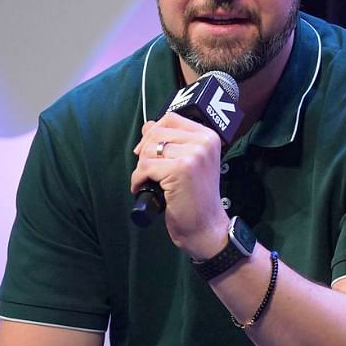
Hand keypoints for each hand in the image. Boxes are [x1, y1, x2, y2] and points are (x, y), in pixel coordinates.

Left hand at [130, 112, 228, 258]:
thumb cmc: (195, 197)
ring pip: (148, 150)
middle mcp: (203, 143)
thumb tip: (148, 126)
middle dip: (144, 152)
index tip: (148, 150)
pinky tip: (144, 189)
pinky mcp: (180, 170)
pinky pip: (145, 167)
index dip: (152, 132)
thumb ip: (171, 142)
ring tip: (149, 181)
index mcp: (208, 137)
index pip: (170, 118)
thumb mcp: (188, 162)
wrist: (206, 227)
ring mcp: (193, 155)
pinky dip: (138, 180)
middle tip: (148, 171)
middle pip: (156, 132)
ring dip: (141, 168)